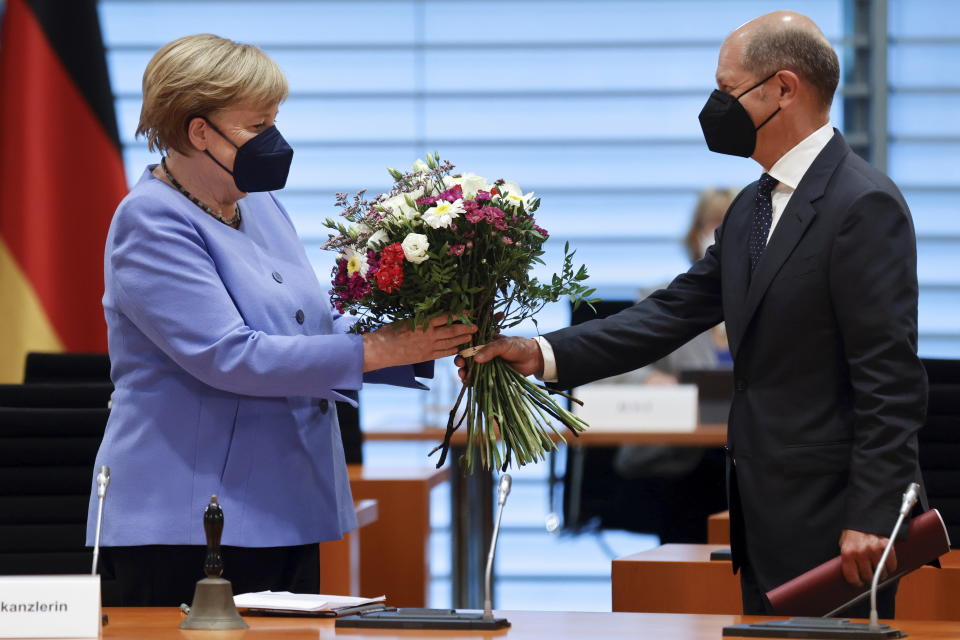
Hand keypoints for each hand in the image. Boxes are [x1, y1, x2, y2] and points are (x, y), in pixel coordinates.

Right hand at [362, 316, 476, 371]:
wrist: (381, 350)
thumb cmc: (390, 332)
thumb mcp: (406, 320)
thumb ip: (421, 319)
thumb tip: (432, 315)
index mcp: (424, 323)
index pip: (446, 317)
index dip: (459, 314)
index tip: (468, 311)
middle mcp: (429, 335)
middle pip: (453, 330)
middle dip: (466, 328)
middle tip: (476, 326)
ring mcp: (429, 347)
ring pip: (451, 343)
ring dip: (462, 339)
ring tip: (471, 337)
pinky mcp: (426, 357)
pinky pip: (444, 353)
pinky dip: (453, 350)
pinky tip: (458, 348)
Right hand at [454, 335, 544, 380]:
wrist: (533, 359)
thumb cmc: (518, 346)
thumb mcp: (504, 344)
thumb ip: (490, 350)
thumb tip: (476, 359)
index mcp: (484, 343)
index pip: (468, 346)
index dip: (462, 351)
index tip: (460, 357)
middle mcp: (482, 354)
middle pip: (466, 359)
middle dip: (461, 363)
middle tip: (461, 367)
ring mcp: (486, 366)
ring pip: (471, 370)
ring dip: (464, 373)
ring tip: (463, 376)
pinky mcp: (490, 377)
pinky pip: (478, 380)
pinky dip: (472, 382)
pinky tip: (468, 383)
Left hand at [839, 529, 895, 586]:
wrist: (864, 516)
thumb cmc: (854, 532)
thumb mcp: (844, 544)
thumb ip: (848, 558)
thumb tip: (853, 574)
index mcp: (848, 552)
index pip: (852, 576)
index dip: (856, 582)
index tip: (858, 583)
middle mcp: (860, 552)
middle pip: (868, 576)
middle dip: (868, 579)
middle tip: (869, 577)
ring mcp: (874, 549)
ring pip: (881, 573)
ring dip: (881, 575)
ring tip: (879, 572)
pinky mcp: (886, 546)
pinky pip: (891, 565)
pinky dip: (890, 568)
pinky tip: (887, 567)